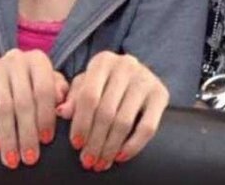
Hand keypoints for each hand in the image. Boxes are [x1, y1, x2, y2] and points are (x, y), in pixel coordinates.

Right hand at [0, 49, 68, 169]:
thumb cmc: (30, 83)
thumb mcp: (48, 83)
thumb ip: (60, 92)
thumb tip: (63, 109)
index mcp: (37, 59)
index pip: (44, 89)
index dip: (46, 116)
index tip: (47, 140)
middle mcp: (16, 59)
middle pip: (23, 102)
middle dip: (28, 133)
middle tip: (30, 158)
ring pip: (3, 108)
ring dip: (9, 137)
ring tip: (12, 159)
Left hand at [56, 51, 168, 172]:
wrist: (137, 75)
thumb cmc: (105, 82)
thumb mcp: (86, 84)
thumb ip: (73, 97)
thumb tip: (63, 112)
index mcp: (103, 61)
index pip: (89, 96)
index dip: (81, 123)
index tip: (76, 144)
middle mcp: (126, 65)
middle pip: (106, 111)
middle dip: (95, 140)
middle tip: (88, 160)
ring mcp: (146, 78)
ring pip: (124, 121)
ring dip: (110, 146)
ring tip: (102, 162)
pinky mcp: (161, 93)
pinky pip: (148, 127)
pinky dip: (133, 145)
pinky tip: (121, 156)